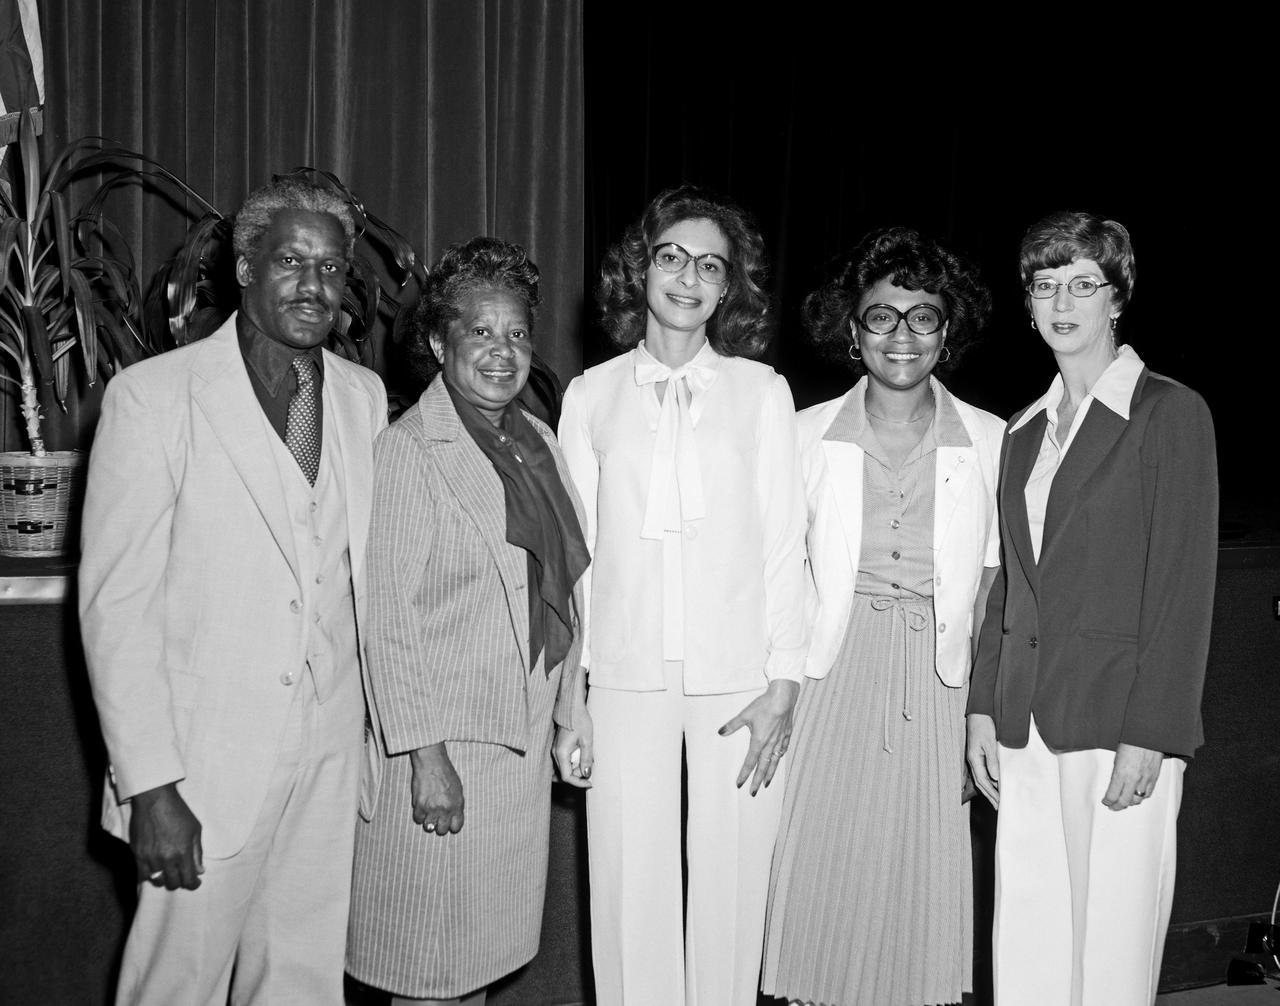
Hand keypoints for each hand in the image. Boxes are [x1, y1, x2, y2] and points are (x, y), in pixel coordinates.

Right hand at [129, 782, 203, 889]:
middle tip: (182, 876)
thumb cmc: (178, 812)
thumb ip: (197, 852)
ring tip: (169, 873)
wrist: (154, 799)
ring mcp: (149, 857)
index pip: (188, 879)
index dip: (193, 884)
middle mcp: (165, 858)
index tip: (195, 882)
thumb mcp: (195, 829)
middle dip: (180, 882)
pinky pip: (142, 874)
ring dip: (164, 879)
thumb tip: (200, 870)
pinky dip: (149, 876)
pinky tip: (155, 871)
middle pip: (172, 883)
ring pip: (156, 881)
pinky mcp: (137, 854)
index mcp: (182, 852)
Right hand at [409, 743, 464, 835]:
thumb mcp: (458, 789)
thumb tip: (453, 816)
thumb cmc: (446, 773)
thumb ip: (456, 804)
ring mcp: (432, 809)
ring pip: (429, 827)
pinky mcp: (420, 805)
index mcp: (457, 805)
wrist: (432, 763)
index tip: (448, 823)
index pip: (456, 827)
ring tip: (428, 813)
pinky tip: (421, 807)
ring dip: (428, 821)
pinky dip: (419, 815)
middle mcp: (446, 809)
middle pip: (442, 830)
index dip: (452, 826)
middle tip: (437, 818)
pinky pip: (418, 819)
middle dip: (439, 825)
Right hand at [553, 709, 593, 788]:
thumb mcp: (587, 740)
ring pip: (564, 768)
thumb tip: (586, 774)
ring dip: (575, 768)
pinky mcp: (558, 747)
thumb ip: (586, 759)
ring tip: (587, 760)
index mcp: (561, 753)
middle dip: (578, 774)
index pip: (566, 777)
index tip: (590, 783)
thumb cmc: (580, 720)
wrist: (571, 707)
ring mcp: (555, 750)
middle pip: (564, 774)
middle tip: (590, 766)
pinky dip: (572, 762)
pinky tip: (581, 754)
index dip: (578, 783)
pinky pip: (564, 761)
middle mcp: (555, 753)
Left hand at [718, 679, 799, 795]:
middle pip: (763, 767)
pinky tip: (778, 759)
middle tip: (754, 793)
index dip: (744, 774)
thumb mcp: (745, 715)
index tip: (739, 784)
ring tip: (766, 783)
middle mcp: (770, 744)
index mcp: (758, 741)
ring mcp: (780, 740)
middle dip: (757, 781)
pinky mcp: (787, 734)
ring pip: (774, 762)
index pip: (750, 762)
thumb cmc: (764, 705)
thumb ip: (732, 725)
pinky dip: (779, 757)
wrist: (783, 698)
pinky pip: (783, 750)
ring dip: (769, 774)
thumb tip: (720, 732)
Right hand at [965, 713, 999, 809]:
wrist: (979, 713)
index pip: (983, 781)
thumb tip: (995, 778)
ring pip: (981, 779)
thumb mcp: (989, 743)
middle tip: (998, 807)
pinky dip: (989, 781)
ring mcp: (975, 758)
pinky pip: (983, 772)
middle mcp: (973, 760)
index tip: (1000, 802)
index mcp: (974, 759)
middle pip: (980, 783)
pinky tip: (995, 784)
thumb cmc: (983, 725)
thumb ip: (992, 760)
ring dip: (989, 790)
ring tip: (997, 800)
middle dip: (989, 795)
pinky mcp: (979, 754)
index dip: (991, 792)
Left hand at [1103, 743, 1162, 810]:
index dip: (1108, 801)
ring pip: (1137, 799)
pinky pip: (1148, 793)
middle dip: (1117, 806)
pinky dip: (1142, 797)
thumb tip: (1114, 783)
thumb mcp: (1117, 757)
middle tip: (1112, 807)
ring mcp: (1145, 779)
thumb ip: (1117, 772)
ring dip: (1130, 803)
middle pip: (1125, 801)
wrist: (1148, 735)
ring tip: (1124, 803)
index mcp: (1121, 773)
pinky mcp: (1154, 778)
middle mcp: (1133, 779)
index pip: (1113, 794)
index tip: (1105, 801)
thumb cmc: (1131, 742)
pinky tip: (1137, 796)